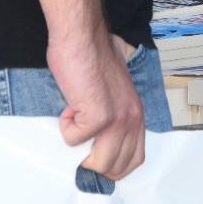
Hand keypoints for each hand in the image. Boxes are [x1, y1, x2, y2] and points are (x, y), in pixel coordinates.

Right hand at [49, 33, 144, 180]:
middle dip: (94, 161)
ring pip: (100, 162)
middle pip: (118, 166)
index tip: (95, 156)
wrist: (82, 37)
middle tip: (80, 139)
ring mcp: (117, 120)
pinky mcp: (98, 117)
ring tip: (75, 121)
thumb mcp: (114, 91)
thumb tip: (99, 136)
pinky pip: (74, 141)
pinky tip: (69, 106)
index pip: (135, 158)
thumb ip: (114, 113)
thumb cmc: (92, 56)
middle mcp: (132, 118)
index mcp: (136, 112)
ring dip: (80, 148)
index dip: (113, 164)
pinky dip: (66, 128)